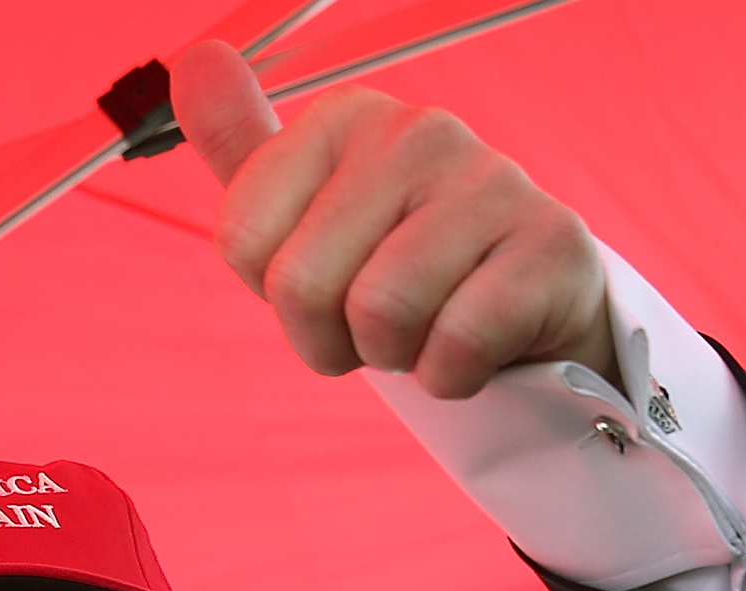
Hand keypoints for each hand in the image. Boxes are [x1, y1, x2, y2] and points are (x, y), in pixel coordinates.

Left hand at [171, 39, 615, 398]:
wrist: (527, 304)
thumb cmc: (403, 262)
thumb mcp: (311, 210)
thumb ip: (244, 149)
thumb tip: (195, 61)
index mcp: (344, 120)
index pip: (242, 241)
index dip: (277, 298)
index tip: (328, 286)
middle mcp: (416, 131)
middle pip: (302, 286)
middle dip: (331, 340)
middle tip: (377, 326)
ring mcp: (490, 180)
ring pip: (380, 314)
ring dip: (396, 357)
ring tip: (427, 329)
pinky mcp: (550, 243)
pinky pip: (455, 344)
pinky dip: (453, 375)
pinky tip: (476, 347)